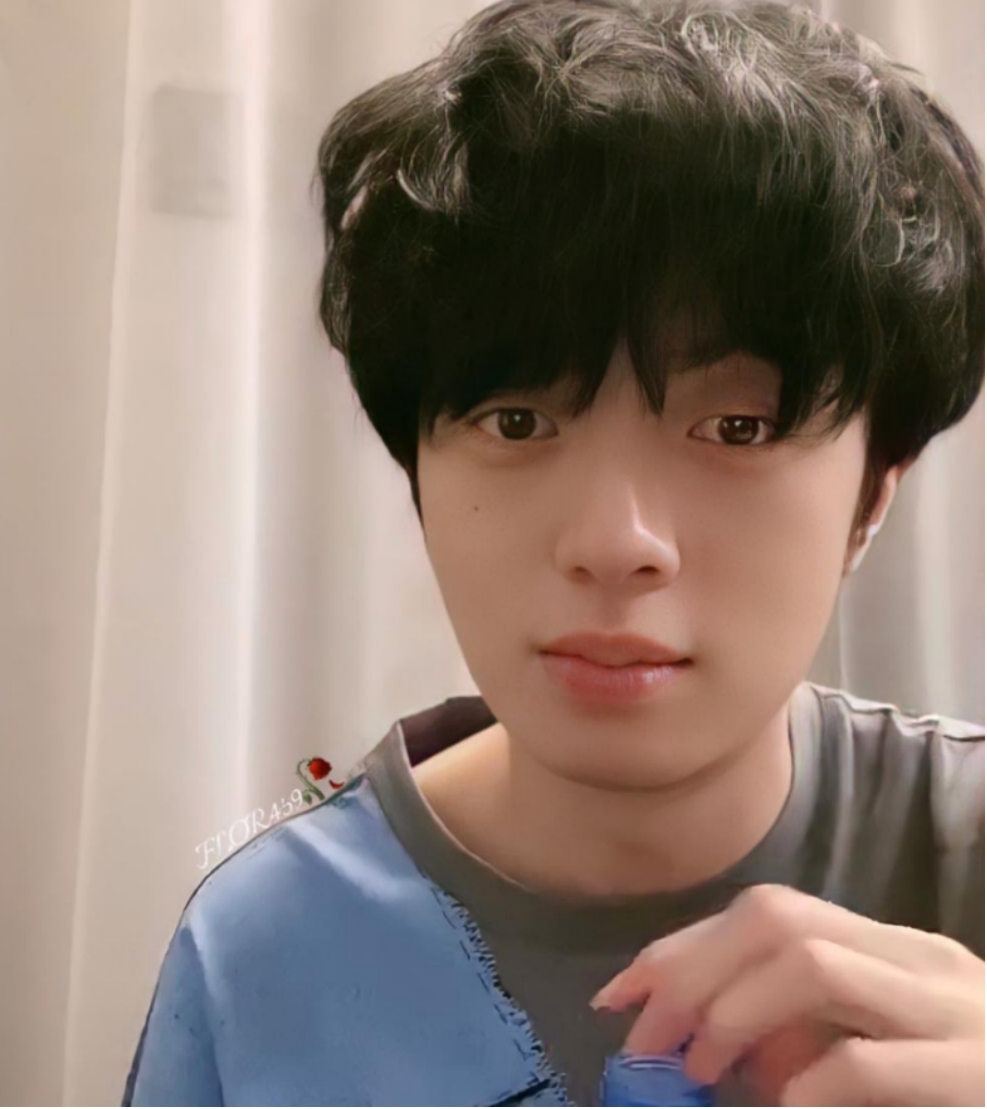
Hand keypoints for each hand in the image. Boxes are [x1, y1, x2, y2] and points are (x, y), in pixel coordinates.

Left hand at [590, 885, 983, 1105]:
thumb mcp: (881, 1052)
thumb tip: (711, 1046)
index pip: (765, 914)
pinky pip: (870, 1065)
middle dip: (692, 974)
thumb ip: (807, 1039)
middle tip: (647, 1045)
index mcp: (890, 951)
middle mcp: (919, 962)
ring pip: (813, 963)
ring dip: (734, 1012)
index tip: (620, 995)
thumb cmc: (963, 1085)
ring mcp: (955, 1013)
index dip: (683, 948)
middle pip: (777, 921)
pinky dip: (809, 1087)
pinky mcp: (978, 1078)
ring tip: (702, 1069)